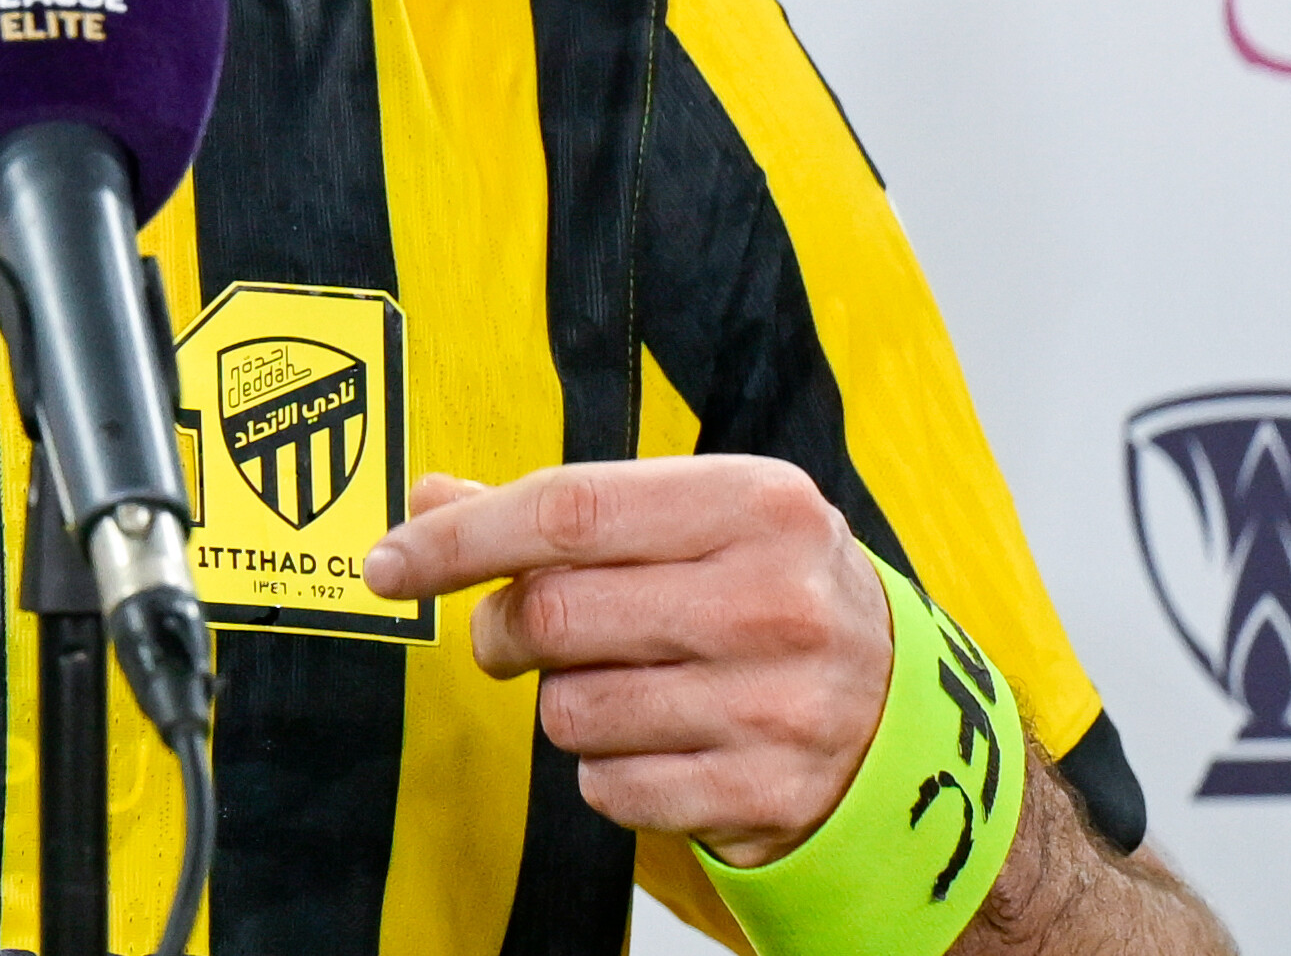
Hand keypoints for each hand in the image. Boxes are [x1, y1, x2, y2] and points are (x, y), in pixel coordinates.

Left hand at [360, 457, 893, 867]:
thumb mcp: (697, 520)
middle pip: (553, 613)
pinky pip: (607, 787)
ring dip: (565, 701)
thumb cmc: (771, 593)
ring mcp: (773, 705)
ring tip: (622, 682)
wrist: (902, 716)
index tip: (388, 564)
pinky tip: (658, 738)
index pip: (566, 510)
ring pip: (569, 710)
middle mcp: (770, 600)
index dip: (457, 539)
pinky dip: (607, 769)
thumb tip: (430, 495)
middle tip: (514, 632)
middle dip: (504, 628)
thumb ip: (565, 509)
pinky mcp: (761, 794)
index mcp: (754, 503)